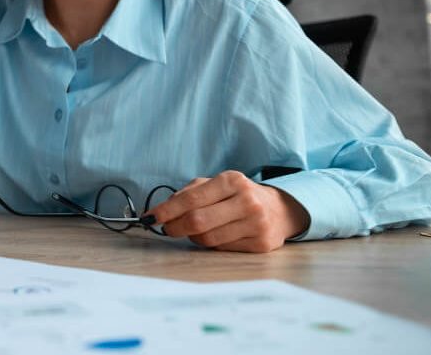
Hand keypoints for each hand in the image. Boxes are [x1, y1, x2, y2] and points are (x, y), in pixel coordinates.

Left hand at [145, 171, 309, 252]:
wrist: (279, 210)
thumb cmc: (238, 196)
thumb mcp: (217, 184)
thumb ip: (189, 193)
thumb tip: (162, 210)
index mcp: (232, 180)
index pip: (191, 199)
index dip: (167, 210)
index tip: (151, 217)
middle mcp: (246, 201)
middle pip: (197, 221)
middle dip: (175, 227)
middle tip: (167, 229)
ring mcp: (256, 224)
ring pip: (208, 239)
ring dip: (193, 237)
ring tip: (195, 230)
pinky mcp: (261, 244)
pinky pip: (222, 249)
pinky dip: (212, 244)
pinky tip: (216, 235)